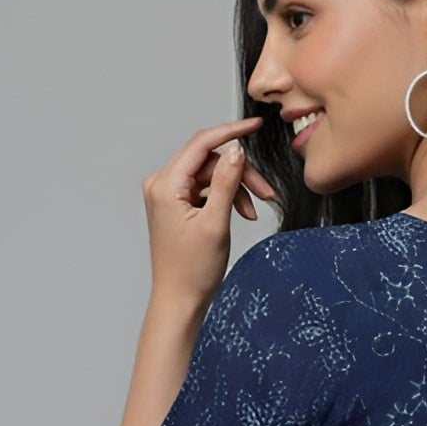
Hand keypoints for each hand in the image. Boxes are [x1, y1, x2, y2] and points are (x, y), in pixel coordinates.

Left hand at [142, 116, 277, 316]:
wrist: (179, 301)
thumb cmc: (192, 271)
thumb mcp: (215, 223)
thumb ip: (226, 182)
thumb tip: (236, 150)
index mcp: (165, 185)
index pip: (201, 143)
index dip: (231, 132)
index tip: (255, 125)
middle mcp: (161, 184)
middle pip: (208, 160)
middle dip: (239, 173)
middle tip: (265, 192)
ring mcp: (167, 194)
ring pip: (210, 174)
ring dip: (234, 188)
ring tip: (251, 213)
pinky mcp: (175, 204)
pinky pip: (205, 188)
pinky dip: (224, 197)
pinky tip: (239, 214)